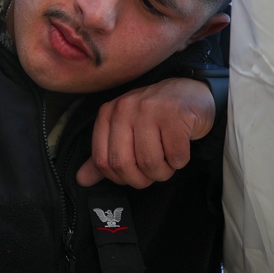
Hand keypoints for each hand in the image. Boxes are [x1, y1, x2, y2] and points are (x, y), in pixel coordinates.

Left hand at [76, 78, 214, 187]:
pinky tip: (180, 148)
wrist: (191, 92)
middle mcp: (125, 108)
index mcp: (108, 113)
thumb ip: (105, 155)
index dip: (119, 177)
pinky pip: (176, 156)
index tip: (133, 174)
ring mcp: (150, 109)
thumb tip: (82, 180)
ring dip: (163, 171)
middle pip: (123, 164)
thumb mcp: (125, 131)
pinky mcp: (177, 115)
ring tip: (168, 159)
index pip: (102, 161)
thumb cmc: (156, 116)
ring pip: (150, 163)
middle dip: (141, 178)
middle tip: (153, 171)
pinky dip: (180, 161)